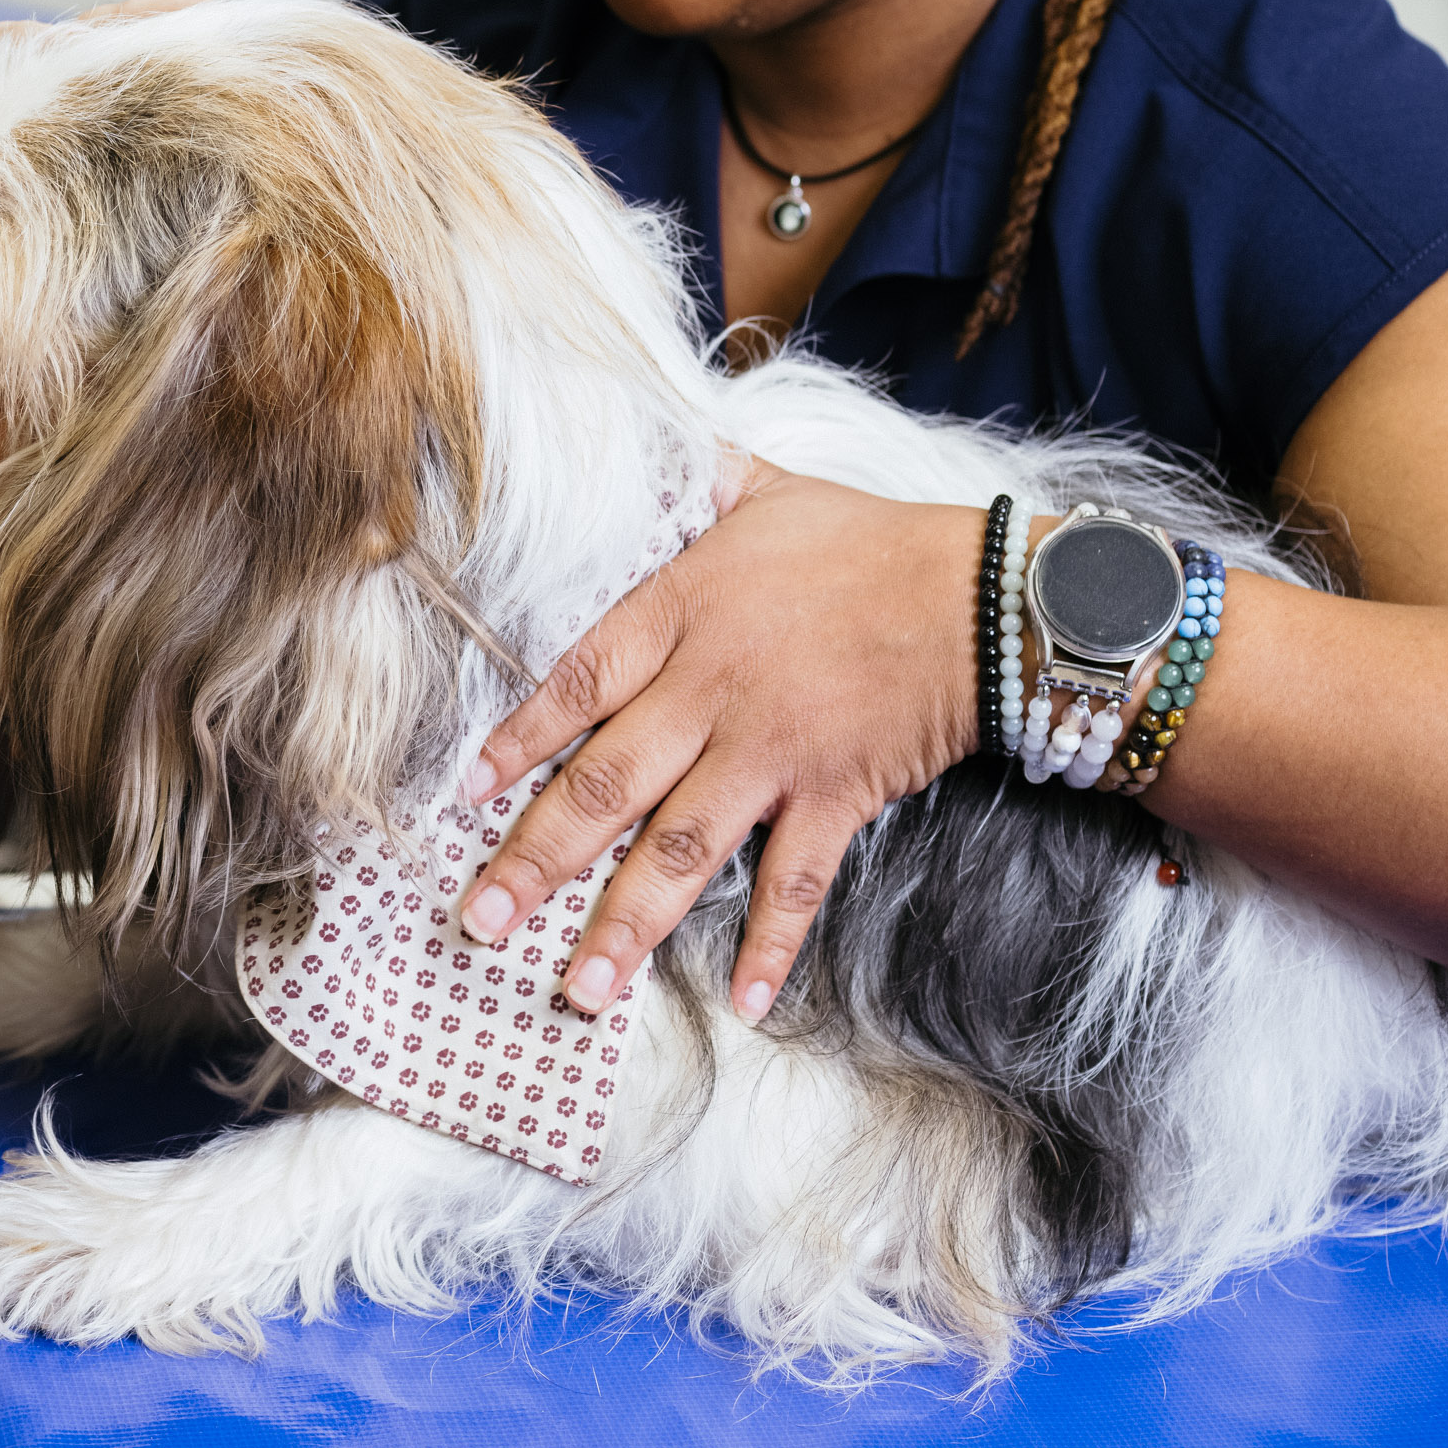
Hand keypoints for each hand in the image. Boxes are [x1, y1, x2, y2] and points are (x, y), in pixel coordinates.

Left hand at [457, 465, 982, 1021]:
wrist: (983, 595)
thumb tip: (641, 446)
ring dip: (626, 924)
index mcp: (681, 615)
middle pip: (606, 787)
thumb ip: (688, 481)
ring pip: (682, 850)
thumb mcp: (759, 488)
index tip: (464, 798)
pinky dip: (772, 945)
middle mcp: (711, 693)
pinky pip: (796, 882)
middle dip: (537, 861)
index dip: (516, 743)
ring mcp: (772, 753)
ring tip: (579, 990)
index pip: (575, 685)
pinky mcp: (834, 796)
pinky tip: (740, 1001)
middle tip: (480, 922)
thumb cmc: (865, 539)